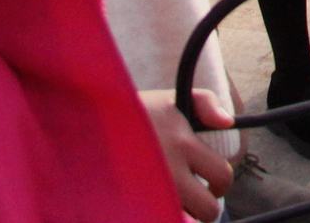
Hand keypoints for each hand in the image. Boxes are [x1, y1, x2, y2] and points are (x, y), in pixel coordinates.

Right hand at [138, 88, 234, 220]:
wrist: (81, 123)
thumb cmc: (129, 112)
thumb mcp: (167, 99)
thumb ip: (206, 102)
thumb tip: (228, 123)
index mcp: (182, 142)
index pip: (222, 174)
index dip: (220, 183)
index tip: (210, 184)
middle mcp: (168, 170)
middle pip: (208, 209)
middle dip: (205, 208)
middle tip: (194, 201)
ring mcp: (148, 192)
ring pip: (183, 221)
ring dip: (184, 216)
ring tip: (173, 204)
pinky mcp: (129, 205)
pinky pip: (158, 219)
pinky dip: (162, 216)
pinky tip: (155, 208)